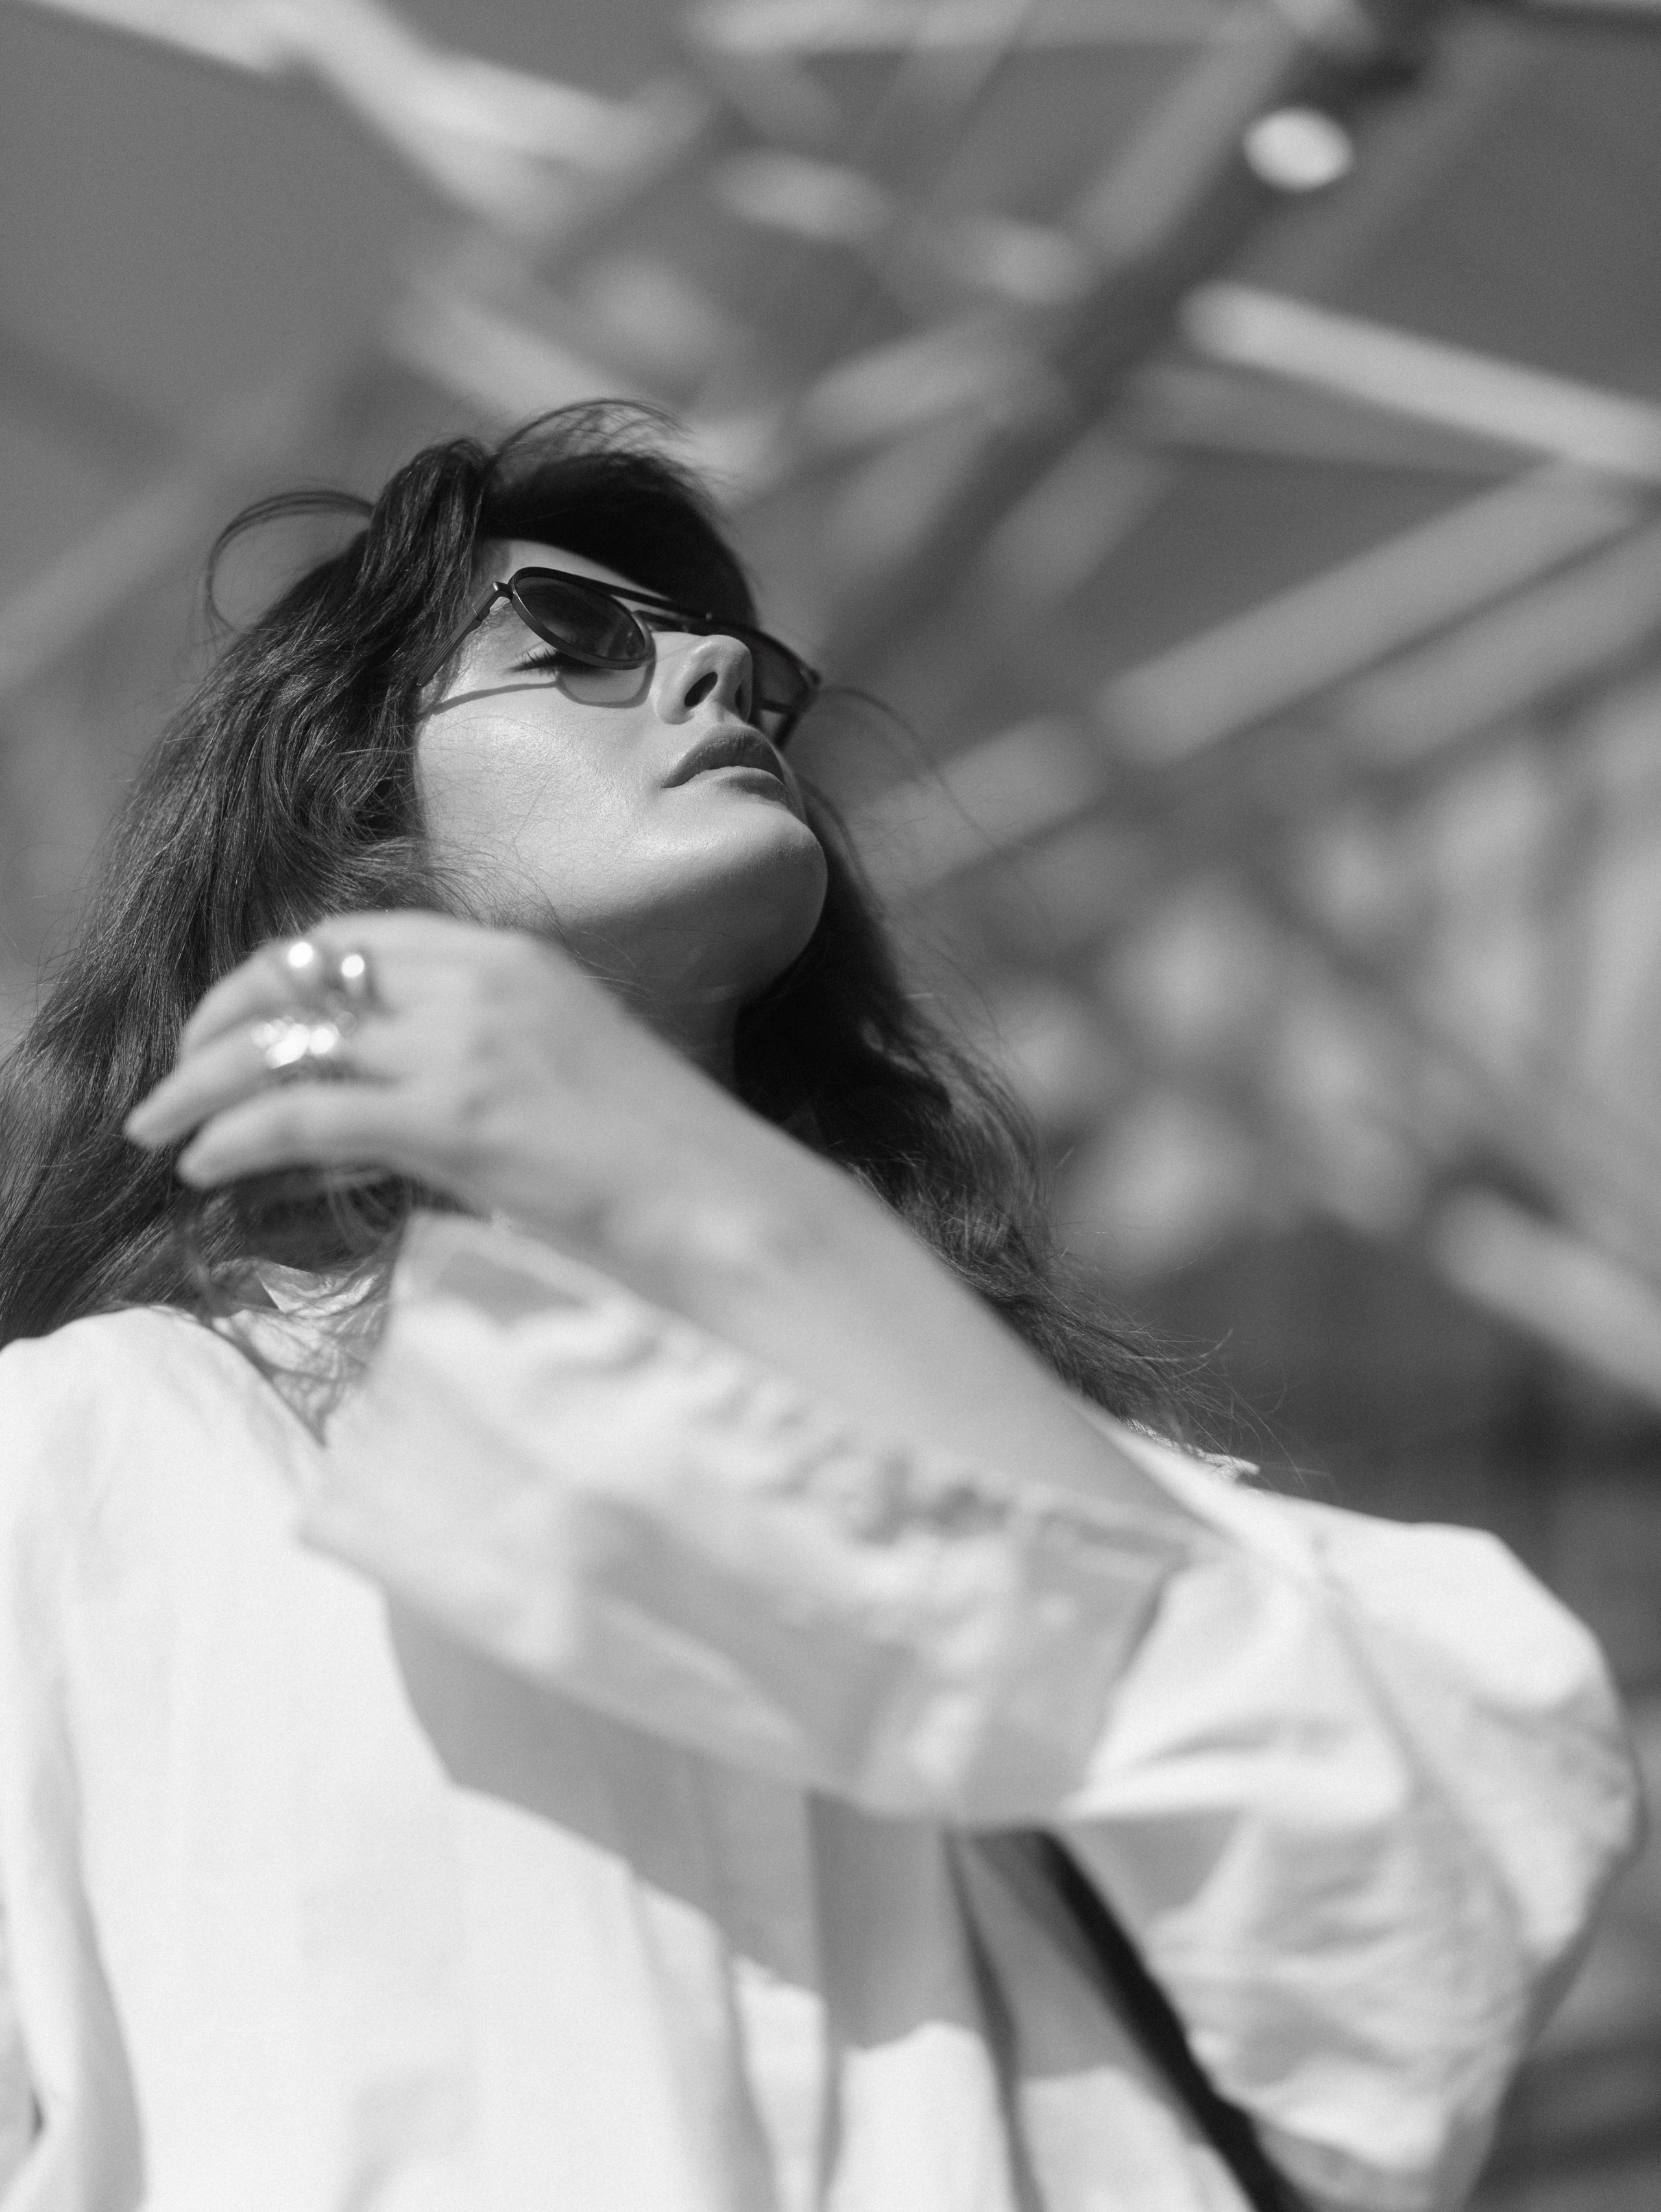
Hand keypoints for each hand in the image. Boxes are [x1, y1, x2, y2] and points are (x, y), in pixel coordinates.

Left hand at [124, 911, 757, 1255]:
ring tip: (160, 1131)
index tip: (229, 1029)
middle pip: (303, 974)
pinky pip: (308, 1112)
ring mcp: (470, 1044)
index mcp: (511, 958)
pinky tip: (206, 1169)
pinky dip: (240, 1136)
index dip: (270, 978)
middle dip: (218, 1023)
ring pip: (289, 1040)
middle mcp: (482, 980)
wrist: (733, 1207)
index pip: (352, 939)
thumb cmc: (662, 1164)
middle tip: (170, 1082)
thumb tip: (363, 1107)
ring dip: (204, 1084)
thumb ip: (469, 1068)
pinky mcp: (459, 1118)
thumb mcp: (559, 1078)